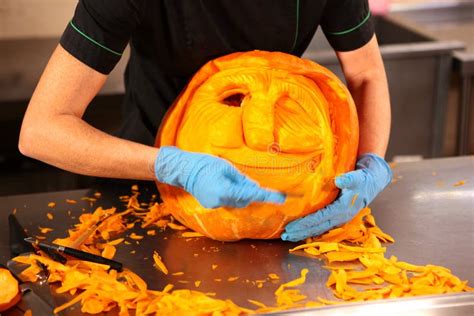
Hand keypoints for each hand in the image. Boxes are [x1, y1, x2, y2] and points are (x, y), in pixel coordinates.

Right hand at [154, 146, 285, 208]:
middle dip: (252, 192)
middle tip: (253, 183)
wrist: (183, 170)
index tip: (281, 198)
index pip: (251, 194)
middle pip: (245, 200)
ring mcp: (215, 204)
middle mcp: (221, 201)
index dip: (267, 196)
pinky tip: (226, 184)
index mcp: (225, 190)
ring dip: (241, 193)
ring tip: (233, 179)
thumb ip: (242, 179)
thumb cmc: (205, 164)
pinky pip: (228, 201)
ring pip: (237, 201)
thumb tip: (255, 186)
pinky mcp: (211, 204)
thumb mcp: (227, 167)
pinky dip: (232, 194)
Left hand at [281, 153, 391, 241]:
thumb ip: (349, 179)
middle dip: (300, 232)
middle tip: (284, 235)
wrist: (372, 181)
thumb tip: (339, 180)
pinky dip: (310, 228)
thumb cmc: (363, 179)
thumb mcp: (357, 177)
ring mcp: (339, 218)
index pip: (319, 218)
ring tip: (288, 235)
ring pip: (318, 228)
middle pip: (317, 227)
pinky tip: (300, 231)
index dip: (304, 224)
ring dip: (303, 232)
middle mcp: (340, 217)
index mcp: (342, 209)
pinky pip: (321, 225)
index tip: (291, 227)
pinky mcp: (337, 216)